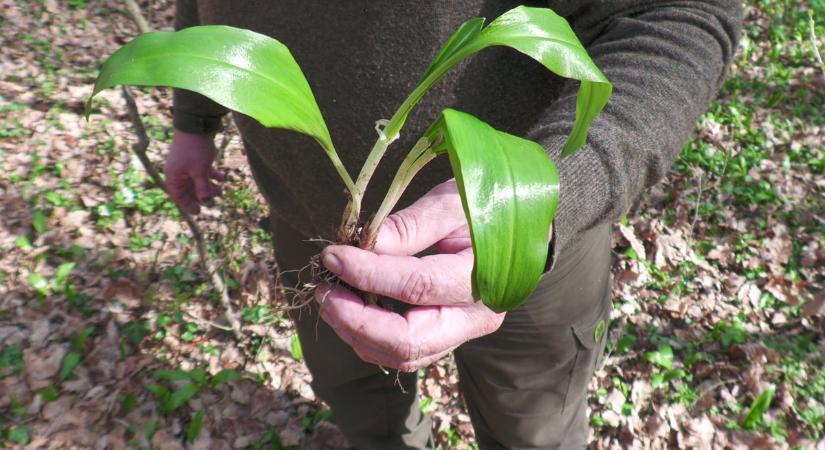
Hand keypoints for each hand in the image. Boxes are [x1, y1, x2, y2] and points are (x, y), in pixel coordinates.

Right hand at [164, 130, 223, 213]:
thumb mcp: (200, 171)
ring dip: (209, 186)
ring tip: (222, 191)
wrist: (197, 124)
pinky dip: (211, 175)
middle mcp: (178, 171)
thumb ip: (203, 188)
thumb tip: (206, 202)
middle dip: (202, 195)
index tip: (199, 212)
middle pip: (189, 189)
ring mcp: (186, 164)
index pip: (178, 196)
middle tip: (216, 201)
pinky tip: (223, 178)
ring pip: (197, 180)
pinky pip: (202, 171)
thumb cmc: (195, 149)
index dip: (188, 205)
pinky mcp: (195, 157)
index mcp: (173, 176)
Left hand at [316, 180, 505, 371]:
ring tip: (328, 298)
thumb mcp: (451, 202)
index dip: (368, 273)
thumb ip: (412, 224)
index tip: (332, 255)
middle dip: (356, 320)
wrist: (516, 231)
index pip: (417, 285)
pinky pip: (402, 353)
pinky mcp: (444, 338)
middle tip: (323, 292)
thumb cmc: (485, 207)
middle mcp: (475, 316)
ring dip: (356, 333)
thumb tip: (367, 244)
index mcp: (484, 277)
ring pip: (401, 355)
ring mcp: (461, 333)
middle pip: (408, 340)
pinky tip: (348, 310)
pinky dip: (369, 338)